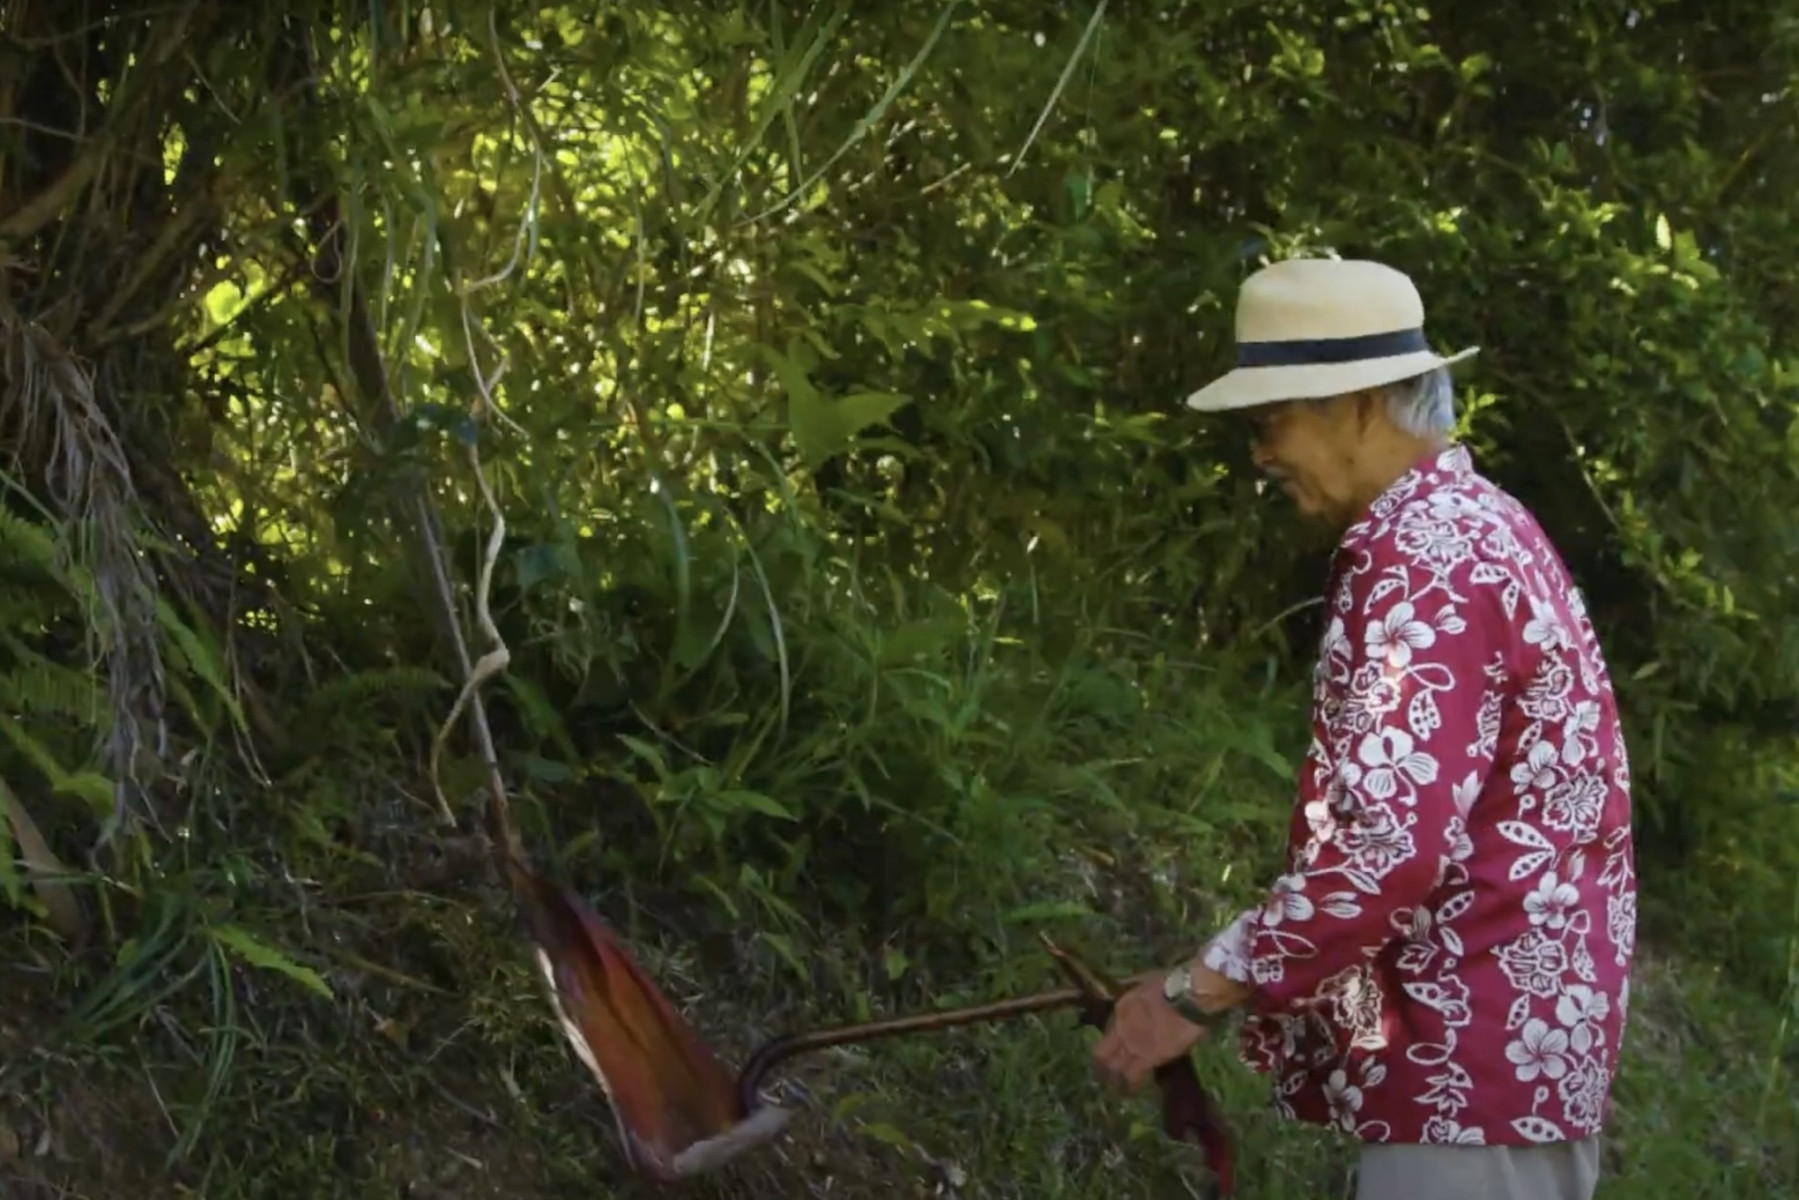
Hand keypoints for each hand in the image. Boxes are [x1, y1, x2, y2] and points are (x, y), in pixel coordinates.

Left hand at [1091, 967, 1227, 1095]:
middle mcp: (1120, 1028)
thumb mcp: (1147, 983)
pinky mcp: (1148, 1059)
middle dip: (1101, 1067)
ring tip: (1116, 1091)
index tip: (1116, 1049)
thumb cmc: (1173, 985)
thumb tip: (1144, 999)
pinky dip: (1132, 1086)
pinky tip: (1132, 1092)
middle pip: (1103, 1053)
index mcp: (1121, 1008)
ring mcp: (1131, 1045)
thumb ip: (1140, 996)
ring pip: (1114, 1069)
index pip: (1109, 1029)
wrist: (1185, 997)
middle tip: (1102, 1078)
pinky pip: (1134, 1077)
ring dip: (1113, 1081)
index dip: (1112, 1041)